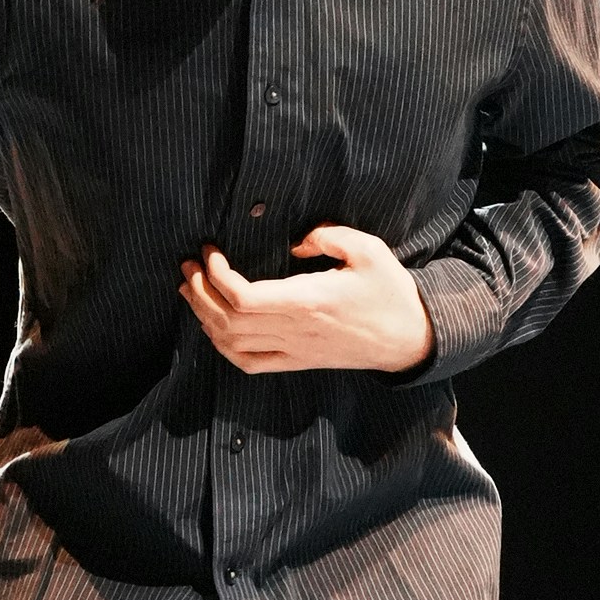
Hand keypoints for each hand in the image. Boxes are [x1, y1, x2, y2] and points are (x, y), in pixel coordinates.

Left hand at [179, 227, 433, 374]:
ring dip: (204, 317)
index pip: (245, 297)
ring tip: (192, 289)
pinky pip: (250, 363)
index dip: (217, 276)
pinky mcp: (298, 361)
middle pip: (228, 320)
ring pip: (233, 344)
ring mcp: (295, 351)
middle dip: (200, 292)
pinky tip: (213, 327)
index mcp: (309, 301)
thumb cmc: (390, 293)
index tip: (211, 252)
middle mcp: (296, 331)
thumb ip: (329, 236)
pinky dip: (223, 347)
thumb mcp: (369, 251)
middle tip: (189, 266)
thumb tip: (295, 241)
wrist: (410, 339)